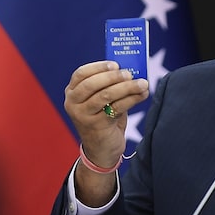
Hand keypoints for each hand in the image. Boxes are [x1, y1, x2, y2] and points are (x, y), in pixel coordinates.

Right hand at [64, 61, 148, 202]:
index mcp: (72, 93)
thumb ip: (109, 85)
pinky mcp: (96, 126)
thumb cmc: (103, 119)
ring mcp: (83, 116)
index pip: (81, 74)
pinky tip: (142, 95)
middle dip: (113, 77)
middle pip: (92, 84)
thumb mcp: (100, 100)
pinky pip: (116, 108)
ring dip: (127, 87)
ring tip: (143, 83)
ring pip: (105, 95)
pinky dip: (132, 99)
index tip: (115, 64)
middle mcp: (73, 103)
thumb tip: (130, 70)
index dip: (98, 67)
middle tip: (129, 73)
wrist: (101, 150)